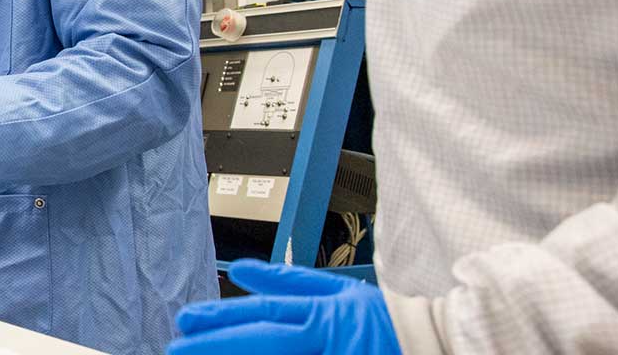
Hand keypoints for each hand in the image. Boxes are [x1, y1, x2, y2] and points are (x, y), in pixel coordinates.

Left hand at [169, 260, 399, 354]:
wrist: (442, 348)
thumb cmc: (386, 323)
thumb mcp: (339, 293)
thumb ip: (289, 283)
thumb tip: (240, 271)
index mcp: (323, 314)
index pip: (263, 315)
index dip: (222, 319)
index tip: (185, 322)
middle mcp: (326, 340)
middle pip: (263, 342)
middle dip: (216, 346)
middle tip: (175, 350)